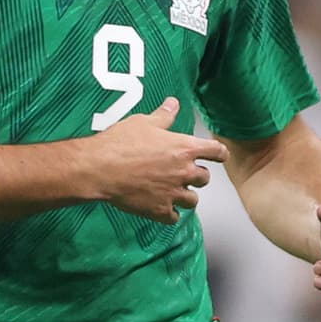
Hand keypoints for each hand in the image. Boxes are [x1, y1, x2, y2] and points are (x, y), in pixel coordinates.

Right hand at [89, 97, 228, 224]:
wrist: (101, 168)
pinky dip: (170, 214)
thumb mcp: (143, 122)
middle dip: (197, 175)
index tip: (219, 155)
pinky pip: (174, 217)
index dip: (220, 153)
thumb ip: (163, 116)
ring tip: (175, 191)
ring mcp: (173, 193)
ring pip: (192, 200)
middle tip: (184, 172)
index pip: (216, 151)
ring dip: (186, 196)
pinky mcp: (160, 210)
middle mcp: (183, 172)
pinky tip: (162, 207)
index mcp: (184, 148)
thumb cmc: (121, 143)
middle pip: (204, 178)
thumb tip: (173, 103)